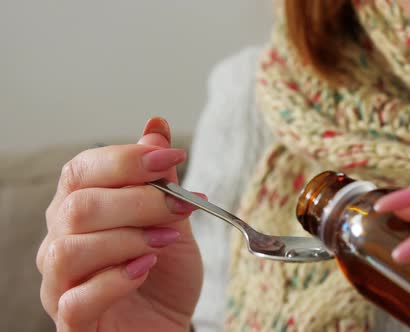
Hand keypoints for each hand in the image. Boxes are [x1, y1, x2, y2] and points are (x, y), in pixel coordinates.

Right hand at [37, 117, 203, 331]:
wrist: (168, 323)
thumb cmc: (164, 273)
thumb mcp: (172, 220)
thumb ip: (159, 180)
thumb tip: (156, 127)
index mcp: (79, 209)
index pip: (81, 170)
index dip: (126, 160)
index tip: (174, 158)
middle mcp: (60, 242)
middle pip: (78, 207)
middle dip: (138, 201)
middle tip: (180, 207)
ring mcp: (60, 284)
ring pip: (70, 250)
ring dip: (128, 239)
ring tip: (166, 240)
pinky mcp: (71, 321)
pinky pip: (76, 300)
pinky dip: (116, 280)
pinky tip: (146, 269)